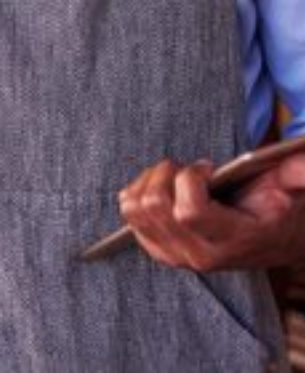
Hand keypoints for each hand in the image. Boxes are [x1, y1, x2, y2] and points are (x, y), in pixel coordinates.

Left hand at [118, 154, 304, 270]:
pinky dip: (137, 192)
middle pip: (155, 205)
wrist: (267, 241)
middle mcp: (199, 254)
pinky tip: (162, 188)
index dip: (190, 178)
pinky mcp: (158, 251)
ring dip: (149, 180)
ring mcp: (176, 256)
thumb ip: (296, 174)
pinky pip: (128, 216)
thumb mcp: (290, 189)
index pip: (189, 211)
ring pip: (135, 208)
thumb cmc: (275, 210)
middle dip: (166, 173)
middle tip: (186, 168)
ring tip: (173, 176)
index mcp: (231, 241)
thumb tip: (300, 160)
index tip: (207, 167)